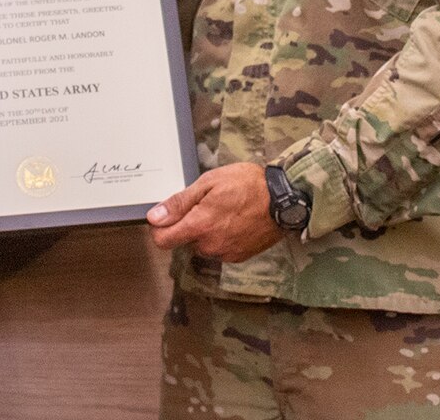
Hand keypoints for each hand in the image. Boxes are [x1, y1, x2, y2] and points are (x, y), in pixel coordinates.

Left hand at [146, 162, 282, 262]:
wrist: (284, 201)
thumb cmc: (248, 185)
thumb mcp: (209, 183)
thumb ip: (180, 203)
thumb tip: (155, 217)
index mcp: (199, 226)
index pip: (162, 240)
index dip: (160, 226)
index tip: (166, 215)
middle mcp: (210, 246)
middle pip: (183, 240)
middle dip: (188, 224)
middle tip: (205, 203)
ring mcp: (225, 254)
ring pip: (202, 245)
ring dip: (205, 231)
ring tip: (223, 210)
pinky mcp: (238, 257)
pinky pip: (219, 248)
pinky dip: (221, 237)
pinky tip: (233, 220)